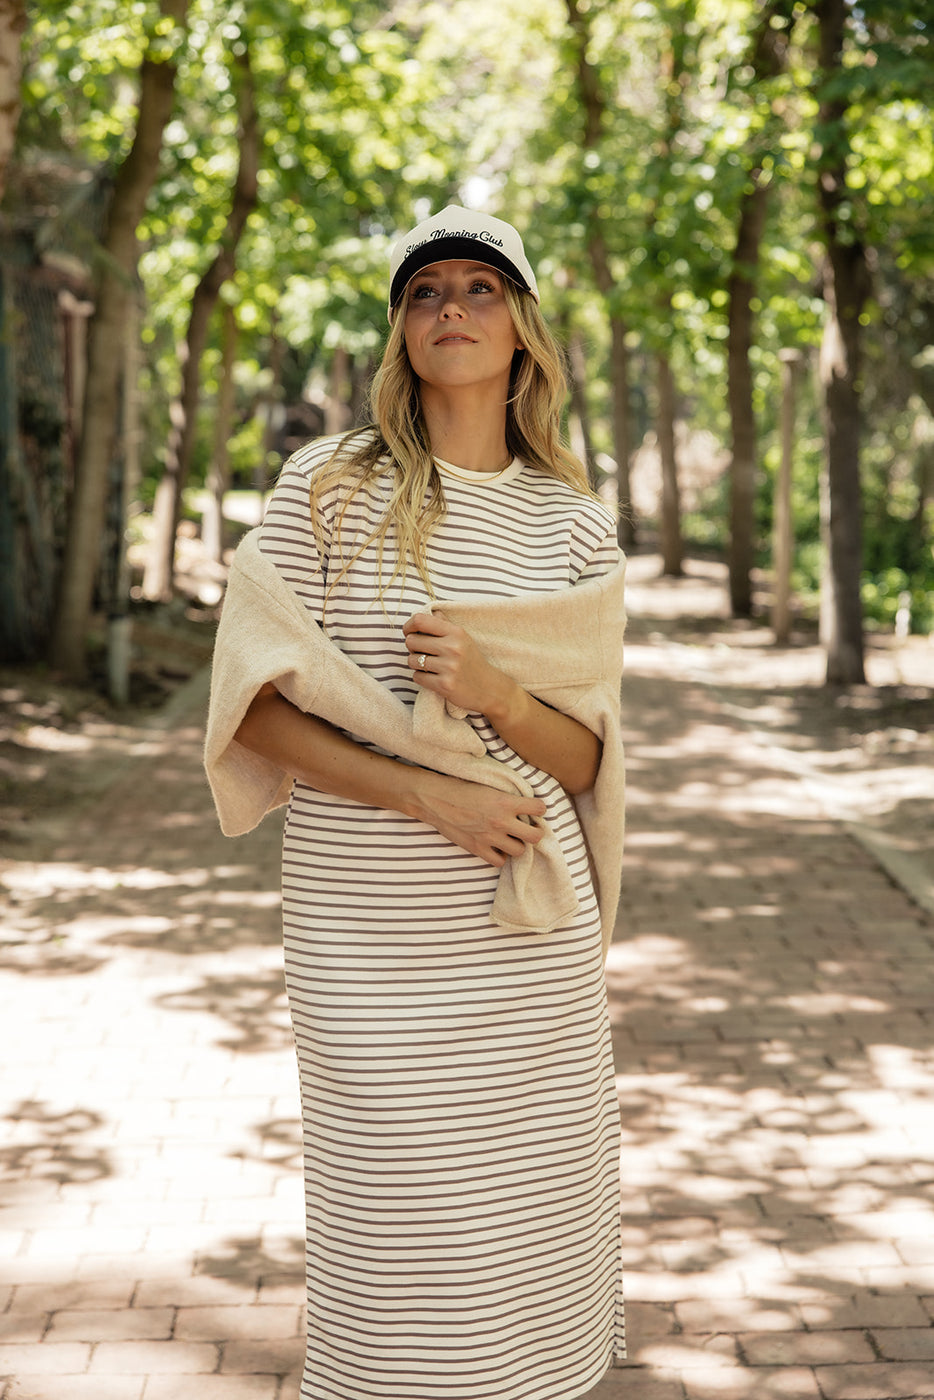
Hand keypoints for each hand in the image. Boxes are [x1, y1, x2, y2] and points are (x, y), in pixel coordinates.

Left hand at [402, 611, 513, 718]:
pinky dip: (421, 678)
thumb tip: (431, 611)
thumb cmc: (472, 662)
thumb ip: (445, 624)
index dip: (409, 626)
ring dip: (416, 664)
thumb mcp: (464, 638)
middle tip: (424, 654)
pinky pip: (417, 677)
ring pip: (412, 660)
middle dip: (413, 648)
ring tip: (430, 667)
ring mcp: (449, 667)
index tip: (410, 633)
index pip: (420, 620)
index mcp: (456, 632)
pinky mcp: (445, 685)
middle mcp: (452, 647)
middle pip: (411, 641)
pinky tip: (433, 678)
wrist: (489, 689)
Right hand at [412, 769, 546, 866]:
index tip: (535, 809)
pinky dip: (500, 856)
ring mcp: (490, 837)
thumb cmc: (460, 787)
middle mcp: (501, 821)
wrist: (435, 799)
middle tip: (528, 828)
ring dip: (517, 844)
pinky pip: (499, 862)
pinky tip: (496, 846)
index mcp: (506, 802)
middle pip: (535, 836)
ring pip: (520, 851)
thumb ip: (507, 797)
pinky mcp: (477, 849)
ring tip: (510, 837)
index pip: (540, 808)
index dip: (539, 808)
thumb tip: (522, 805)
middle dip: (535, 831)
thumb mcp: (488, 785)